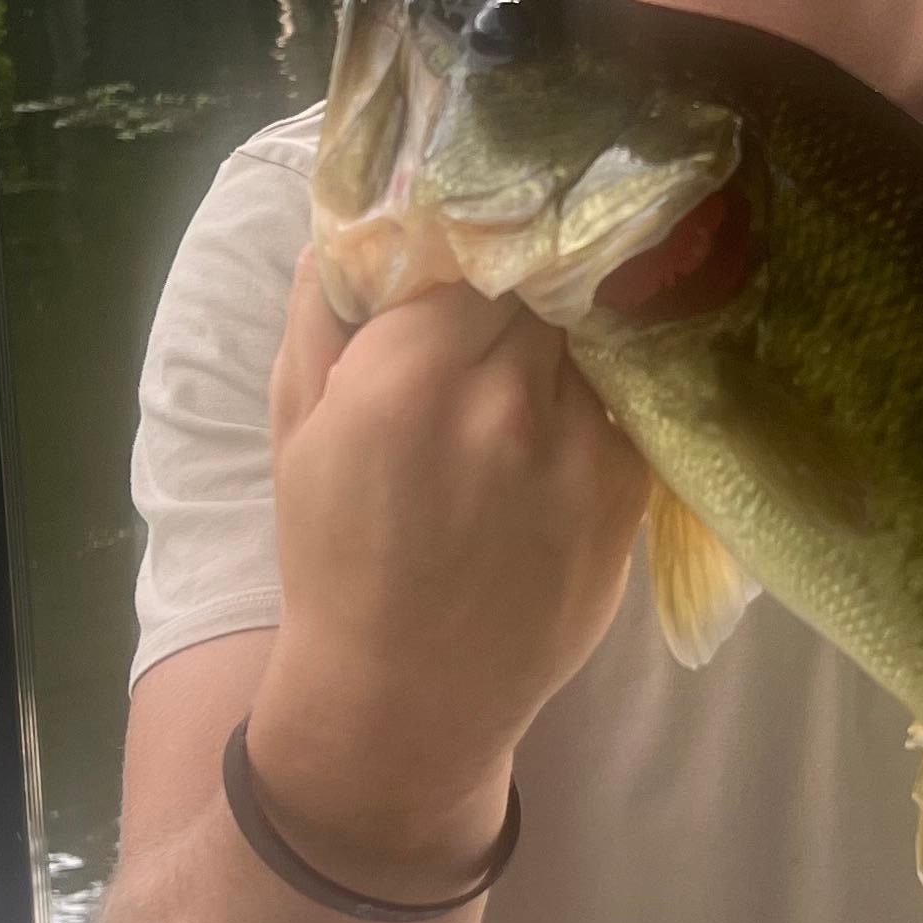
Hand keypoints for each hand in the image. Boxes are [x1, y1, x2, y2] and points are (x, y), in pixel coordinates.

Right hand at [244, 249, 652, 887]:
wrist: (405, 700)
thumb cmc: (334, 561)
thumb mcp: (296, 430)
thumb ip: (323, 315)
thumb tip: (354, 222)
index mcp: (407, 376)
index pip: (475, 248)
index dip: (475, 245)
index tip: (472, 248)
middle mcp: (503, 400)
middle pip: (542, 286)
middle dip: (526, 286)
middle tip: (512, 296)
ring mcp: (577, 448)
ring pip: (592, 337)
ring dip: (572, 336)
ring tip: (542, 360)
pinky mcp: (626, 492)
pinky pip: (627, 403)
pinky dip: (602, 396)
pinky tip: (572, 418)